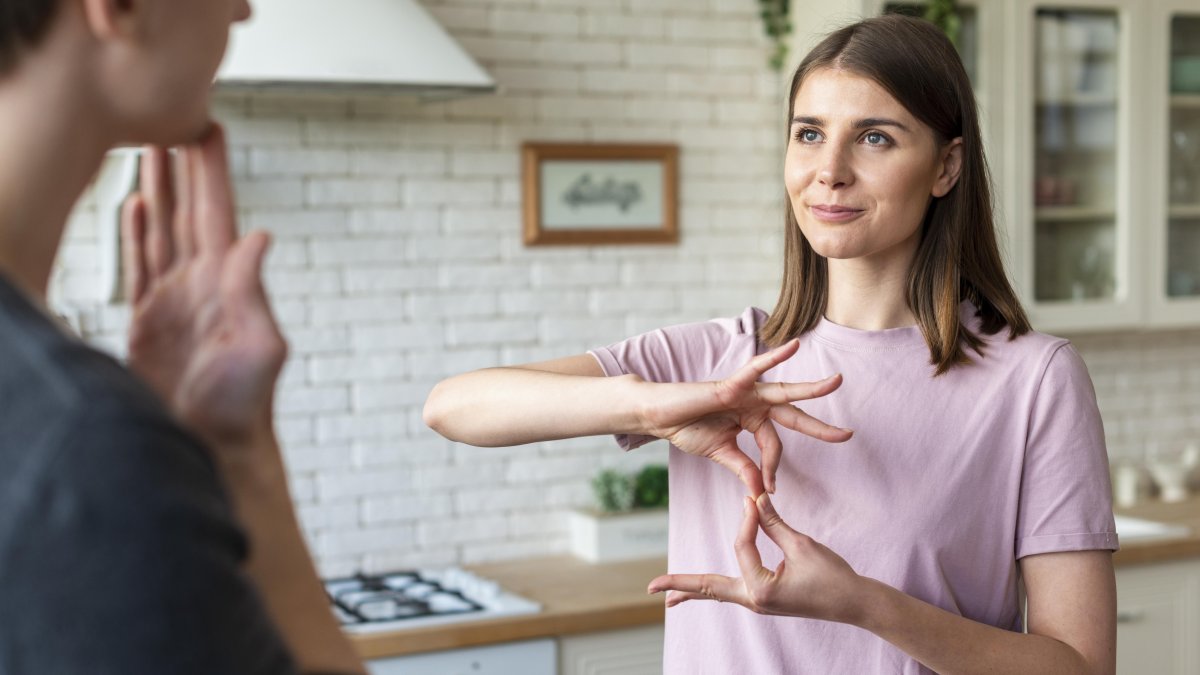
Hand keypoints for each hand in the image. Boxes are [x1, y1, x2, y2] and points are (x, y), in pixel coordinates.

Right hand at [121, 123, 286, 452]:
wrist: (215, 446)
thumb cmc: (244, 406)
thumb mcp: (260, 346)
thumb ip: (254, 292)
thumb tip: (259, 237)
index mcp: (228, 282)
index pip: (218, 213)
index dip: (211, 171)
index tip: (207, 127)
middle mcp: (203, 283)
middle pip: (188, 210)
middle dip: (180, 165)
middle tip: (171, 119)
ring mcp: (175, 300)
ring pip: (163, 230)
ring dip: (157, 189)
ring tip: (146, 149)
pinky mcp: (149, 322)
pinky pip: (141, 266)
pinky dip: (137, 234)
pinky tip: (136, 207)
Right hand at [639, 339, 851, 494]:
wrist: (658, 417)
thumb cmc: (686, 428)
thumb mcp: (722, 453)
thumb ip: (745, 468)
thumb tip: (762, 492)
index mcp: (752, 420)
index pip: (774, 445)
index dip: (773, 469)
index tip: (769, 490)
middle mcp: (754, 403)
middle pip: (793, 415)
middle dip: (820, 426)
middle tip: (848, 435)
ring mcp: (744, 392)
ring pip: (783, 391)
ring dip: (811, 388)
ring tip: (836, 382)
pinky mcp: (730, 383)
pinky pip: (756, 368)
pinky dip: (775, 356)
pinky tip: (794, 345)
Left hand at [646, 493, 867, 624]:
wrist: (855, 603)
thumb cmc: (832, 575)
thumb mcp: (802, 545)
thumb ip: (773, 523)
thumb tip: (752, 499)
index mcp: (762, 590)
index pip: (743, 545)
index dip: (748, 519)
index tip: (754, 498)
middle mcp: (755, 601)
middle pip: (710, 589)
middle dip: (680, 586)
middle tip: (652, 587)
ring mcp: (758, 603)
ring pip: (719, 593)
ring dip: (693, 590)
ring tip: (668, 594)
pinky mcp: (765, 600)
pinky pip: (733, 592)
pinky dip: (715, 589)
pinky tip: (703, 590)